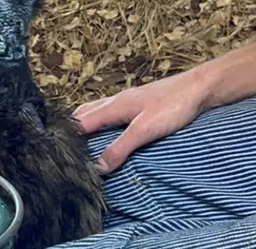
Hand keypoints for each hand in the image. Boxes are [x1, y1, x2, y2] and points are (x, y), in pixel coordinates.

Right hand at [72, 68, 211, 173]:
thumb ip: (120, 147)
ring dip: (85, 124)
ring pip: (96, 110)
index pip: (79, 122)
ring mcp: (128, 101)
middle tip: (62, 148)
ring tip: (79, 141)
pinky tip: (109, 130)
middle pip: (84, 114)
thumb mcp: (145, 130)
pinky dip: (101, 121)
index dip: (66, 137)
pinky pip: (110, 111)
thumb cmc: (174, 105)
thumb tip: (98, 167)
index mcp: (113, 106)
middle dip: (70, 129)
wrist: (200, 88)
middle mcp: (116, 101)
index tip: (55, 153)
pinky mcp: (139, 104)